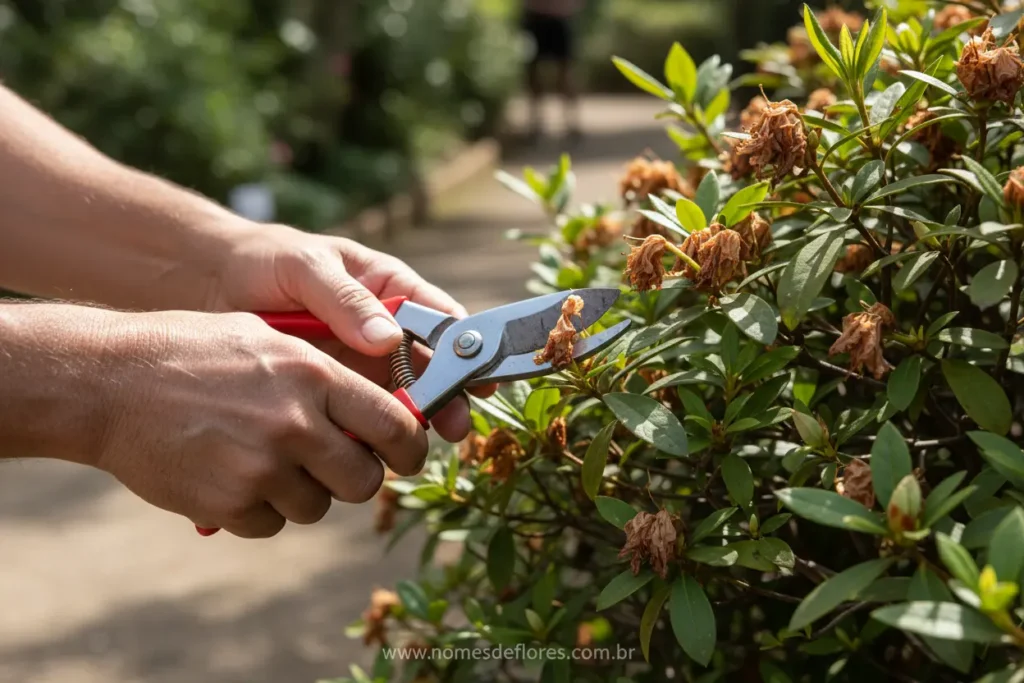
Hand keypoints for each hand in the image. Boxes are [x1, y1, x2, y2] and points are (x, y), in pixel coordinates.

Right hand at [92, 310, 427, 537]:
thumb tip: (384, 414)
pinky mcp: (227, 504)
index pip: (396, 427)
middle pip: (365, 481)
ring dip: (303, 493)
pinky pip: (271, 524)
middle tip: (336, 466)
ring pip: (317, 507)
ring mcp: (260, 469)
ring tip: (266, 459)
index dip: (410, 448)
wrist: (109, 382)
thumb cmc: (193, 352)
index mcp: (314, 376)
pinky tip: (232, 475)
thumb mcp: (269, 339)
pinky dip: (259, 509)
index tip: (406, 456)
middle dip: (357, 478)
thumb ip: (328, 376)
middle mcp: (295, 424)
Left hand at [210, 224, 493, 442]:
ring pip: (400, 398)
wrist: (207, 284)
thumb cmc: (264, 260)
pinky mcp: (333, 392)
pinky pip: (360, 416)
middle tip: (454, 427)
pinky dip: (367, 435)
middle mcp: (385, 330)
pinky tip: (367, 452)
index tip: (479, 378)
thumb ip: (344, 300)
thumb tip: (390, 339)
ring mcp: (361, 364)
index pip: (441, 319)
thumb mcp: (305, 267)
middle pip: (431, 368)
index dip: (466, 349)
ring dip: (409, 423)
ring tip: (412, 447)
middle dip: (446, 398)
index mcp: (391, 290)